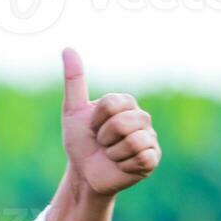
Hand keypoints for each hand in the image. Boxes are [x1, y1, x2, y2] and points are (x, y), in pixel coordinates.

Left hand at [60, 47, 159, 197]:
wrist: (84, 172)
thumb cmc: (80, 141)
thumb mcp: (73, 111)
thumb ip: (74, 80)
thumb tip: (68, 49)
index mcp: (126, 103)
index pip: (112, 104)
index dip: (95, 119)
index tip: (92, 126)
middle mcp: (142, 118)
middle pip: (122, 122)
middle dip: (103, 136)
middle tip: (101, 143)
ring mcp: (150, 138)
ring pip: (132, 140)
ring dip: (112, 152)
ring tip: (111, 154)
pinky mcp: (153, 159)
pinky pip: (141, 157)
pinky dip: (123, 164)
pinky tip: (122, 165)